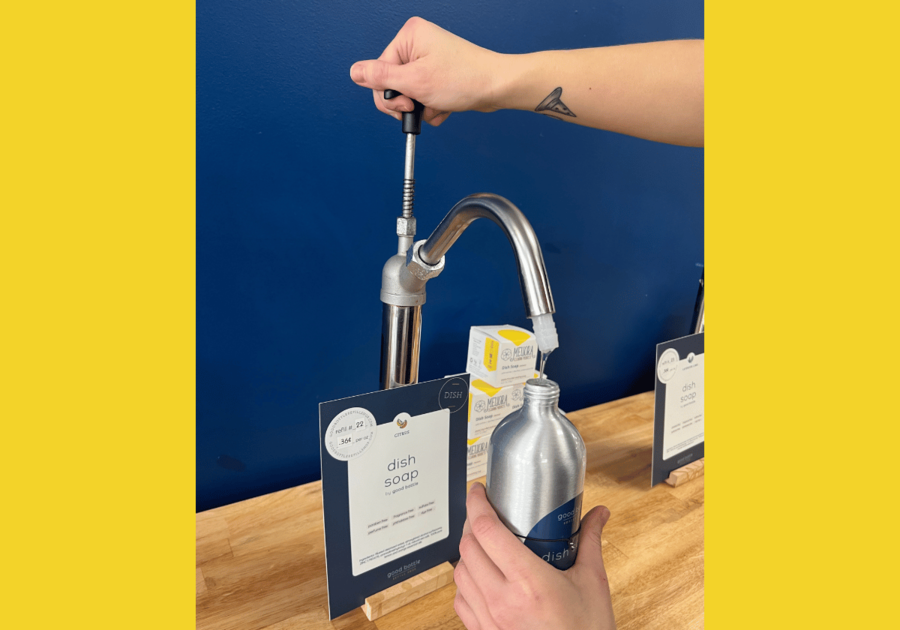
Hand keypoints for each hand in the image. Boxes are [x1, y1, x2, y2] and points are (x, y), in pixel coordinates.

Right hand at [349, 17, 501, 126]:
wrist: (498, 87)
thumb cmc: (464, 79)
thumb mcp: (414, 82)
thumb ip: (380, 79)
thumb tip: (355, 72)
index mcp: (408, 36)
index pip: (379, 72)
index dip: (391, 95)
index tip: (409, 104)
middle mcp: (417, 44)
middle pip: (392, 85)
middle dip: (407, 103)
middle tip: (422, 105)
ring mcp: (428, 59)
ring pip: (409, 95)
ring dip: (423, 108)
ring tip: (440, 105)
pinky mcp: (438, 74)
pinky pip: (424, 97)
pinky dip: (433, 107)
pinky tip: (446, 105)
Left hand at [454, 482, 616, 629]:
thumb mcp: (593, 583)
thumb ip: (590, 542)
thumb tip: (598, 514)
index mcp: (529, 582)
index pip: (487, 531)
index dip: (476, 504)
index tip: (478, 491)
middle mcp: (503, 600)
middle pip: (468, 547)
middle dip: (471, 523)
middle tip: (483, 513)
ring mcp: (490, 619)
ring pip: (459, 573)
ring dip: (466, 552)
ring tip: (481, 543)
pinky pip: (461, 601)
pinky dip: (465, 582)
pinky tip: (480, 577)